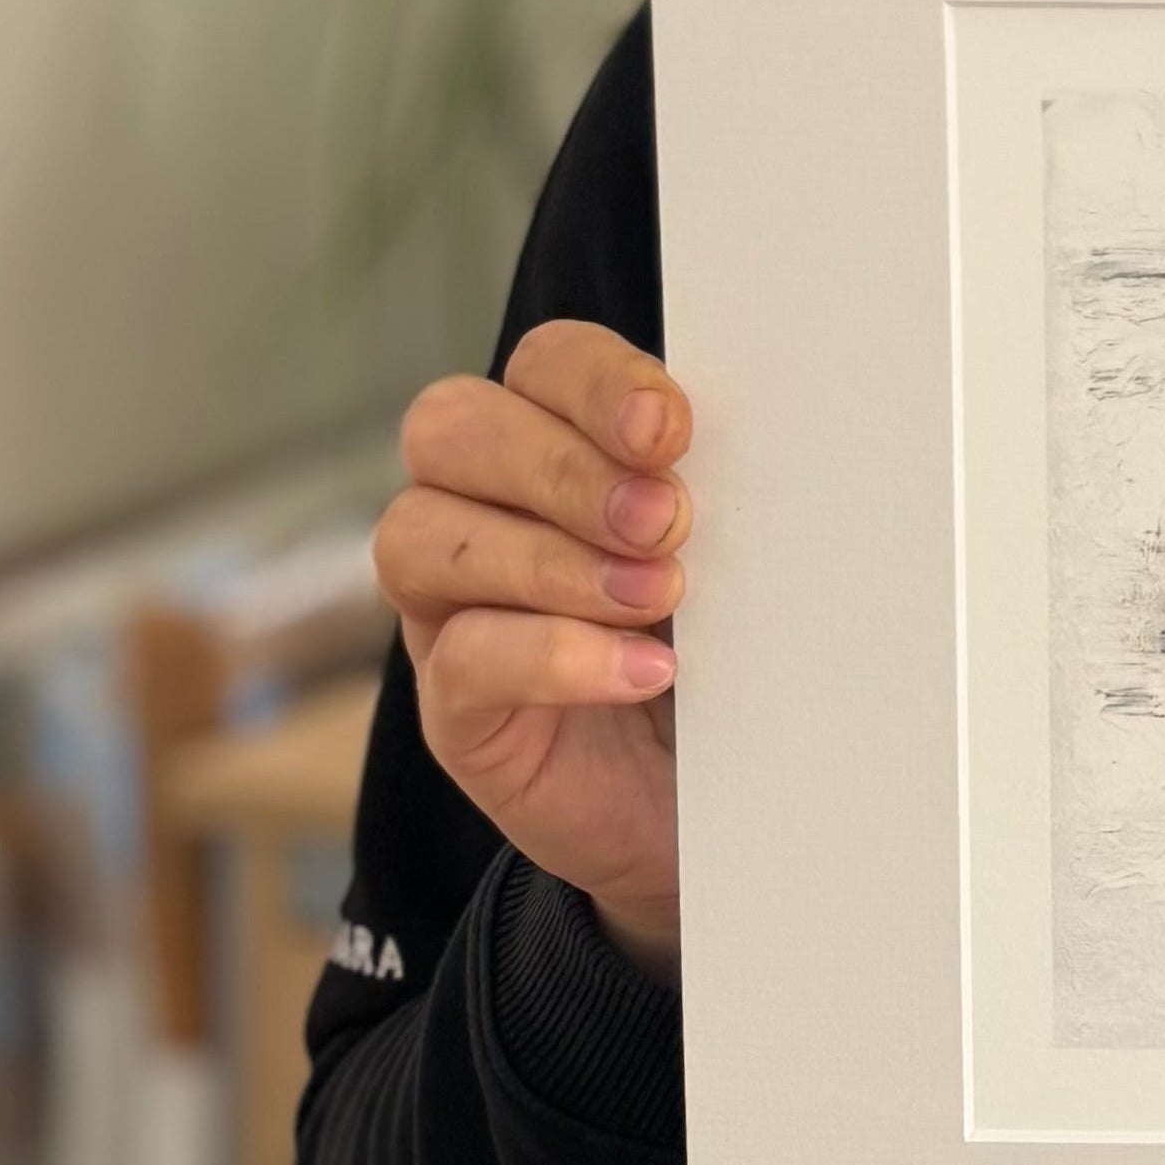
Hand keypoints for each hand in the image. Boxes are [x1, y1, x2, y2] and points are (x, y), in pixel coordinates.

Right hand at [373, 323, 694, 979]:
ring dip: (551, 559)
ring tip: (659, 599)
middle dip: (562, 468)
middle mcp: (482, 509)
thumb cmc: (731, 651)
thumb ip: (722, 493)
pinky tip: (642, 673)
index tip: (670, 430)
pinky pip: (460, 656)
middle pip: (452, 427)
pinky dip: (554, 655)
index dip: (595, 382)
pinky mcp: (455, 708)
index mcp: (559, 441)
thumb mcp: (738, 558)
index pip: (542, 363)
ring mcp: (451, 608)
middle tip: (664, 522)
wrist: (724, 800)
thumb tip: (743, 453)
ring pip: (421, 534)